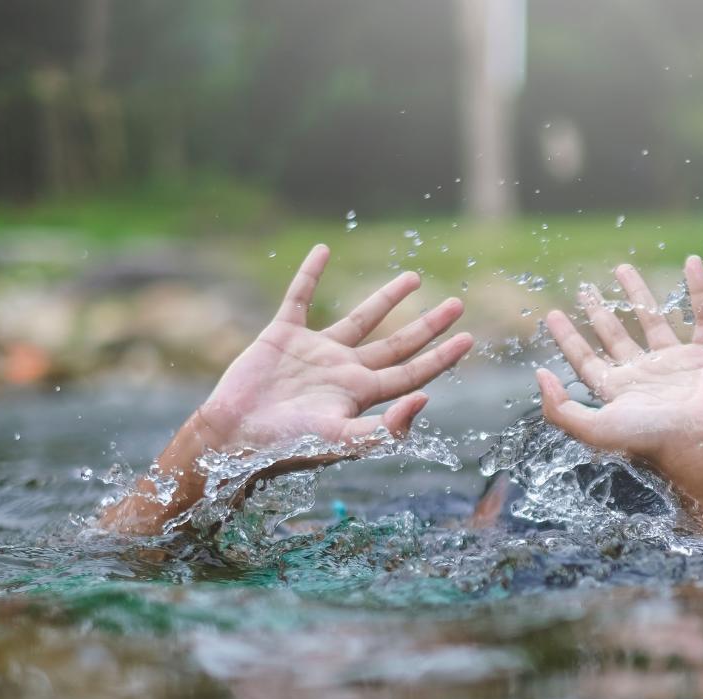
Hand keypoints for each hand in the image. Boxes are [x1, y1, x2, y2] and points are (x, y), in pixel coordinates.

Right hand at [100, 245, 471, 533]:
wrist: (233, 436)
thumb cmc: (286, 445)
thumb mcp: (341, 441)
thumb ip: (385, 429)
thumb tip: (425, 400)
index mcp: (361, 394)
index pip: (412, 372)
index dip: (442, 358)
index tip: (469, 338)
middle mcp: (344, 370)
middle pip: (397, 344)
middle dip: (427, 326)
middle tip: (456, 305)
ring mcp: (315, 351)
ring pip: (361, 318)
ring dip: (386, 299)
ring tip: (414, 278)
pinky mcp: (282, 335)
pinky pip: (300, 297)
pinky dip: (310, 273)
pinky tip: (323, 249)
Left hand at [535, 256, 702, 542]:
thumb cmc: (650, 441)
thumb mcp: (594, 430)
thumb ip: (560, 409)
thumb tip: (539, 375)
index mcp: (618, 392)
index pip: (586, 360)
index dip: (568, 339)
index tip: (552, 315)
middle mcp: (645, 375)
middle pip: (615, 337)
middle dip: (599, 313)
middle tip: (585, 290)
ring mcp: (677, 363)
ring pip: (653, 320)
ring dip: (638, 294)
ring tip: (622, 269)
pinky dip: (700, 289)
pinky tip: (692, 263)